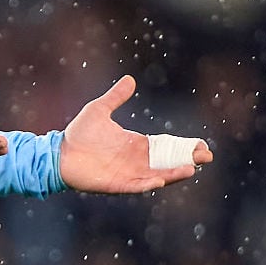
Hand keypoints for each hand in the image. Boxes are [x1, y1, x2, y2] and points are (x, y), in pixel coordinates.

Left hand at [59, 75, 213, 192]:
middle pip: (168, 162)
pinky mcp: (116, 183)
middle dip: (187, 160)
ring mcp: (128, 173)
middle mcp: (136, 161)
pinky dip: (148, 183)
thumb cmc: (78, 134)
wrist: (58, 152)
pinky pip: (136, 185)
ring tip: (190, 169)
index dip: (183, 147)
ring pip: (157, 175)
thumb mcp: (99, 110)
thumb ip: (116, 97)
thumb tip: (130, 79)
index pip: (166, 147)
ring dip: (173, 173)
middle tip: (206, 156)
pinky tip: (159, 179)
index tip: (201, 145)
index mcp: (136, 145)